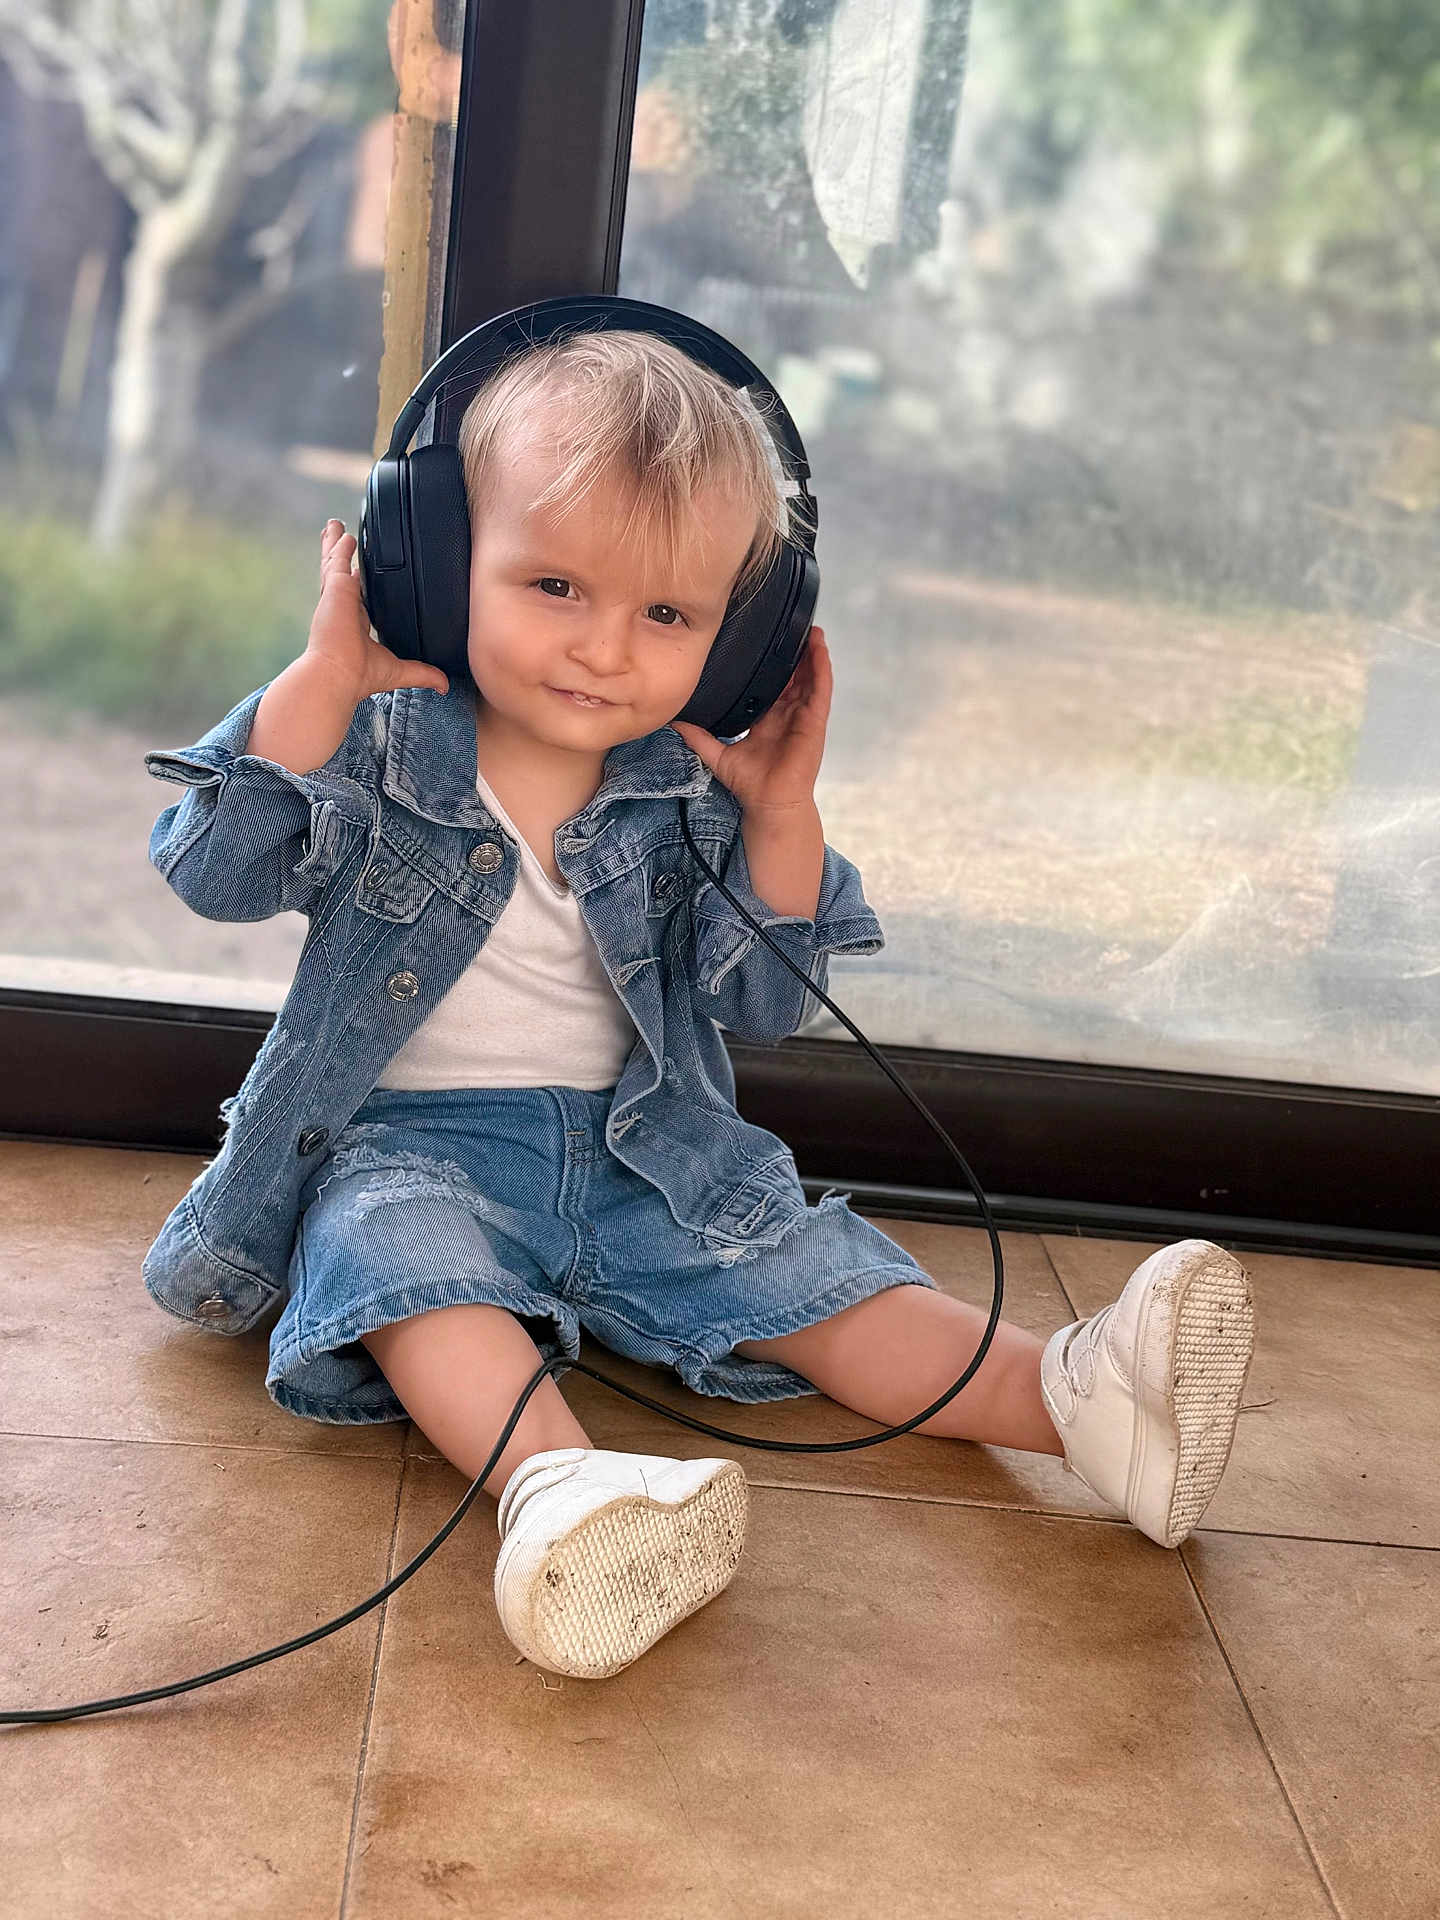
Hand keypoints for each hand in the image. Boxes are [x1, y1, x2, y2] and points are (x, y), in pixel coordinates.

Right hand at [303, 520, 449, 701]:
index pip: (356, 595)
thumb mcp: (399, 670)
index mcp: (354, 622)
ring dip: (335, 544)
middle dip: (339, 555)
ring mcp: (336, 596)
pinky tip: (347, 533)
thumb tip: (443, 684)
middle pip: (339, 573)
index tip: (356, 573)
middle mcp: (342, 607)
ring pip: (334, 562)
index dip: (355, 582)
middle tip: (340, 536)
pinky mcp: (335, 588)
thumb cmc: (359, 675)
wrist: (339, 674)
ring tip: (334, 526)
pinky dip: (342, 547)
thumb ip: (422, 672)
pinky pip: (338, 561)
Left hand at [670, 626, 830, 815]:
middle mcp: (788, 715)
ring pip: (811, 678)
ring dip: (812, 654)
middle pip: (794, 677)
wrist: (769, 804)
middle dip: (795, 653)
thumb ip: (698, 737)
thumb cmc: (751, 785)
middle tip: (792, 625)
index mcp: (769, 719)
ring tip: (812, 629)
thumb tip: (675, 722)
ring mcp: (804, 717)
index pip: (772, 685)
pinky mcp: (815, 722)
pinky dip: (822, 669)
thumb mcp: (718, 755)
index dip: (772, 665)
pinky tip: (819, 650)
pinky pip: (821, 690)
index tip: (766, 643)